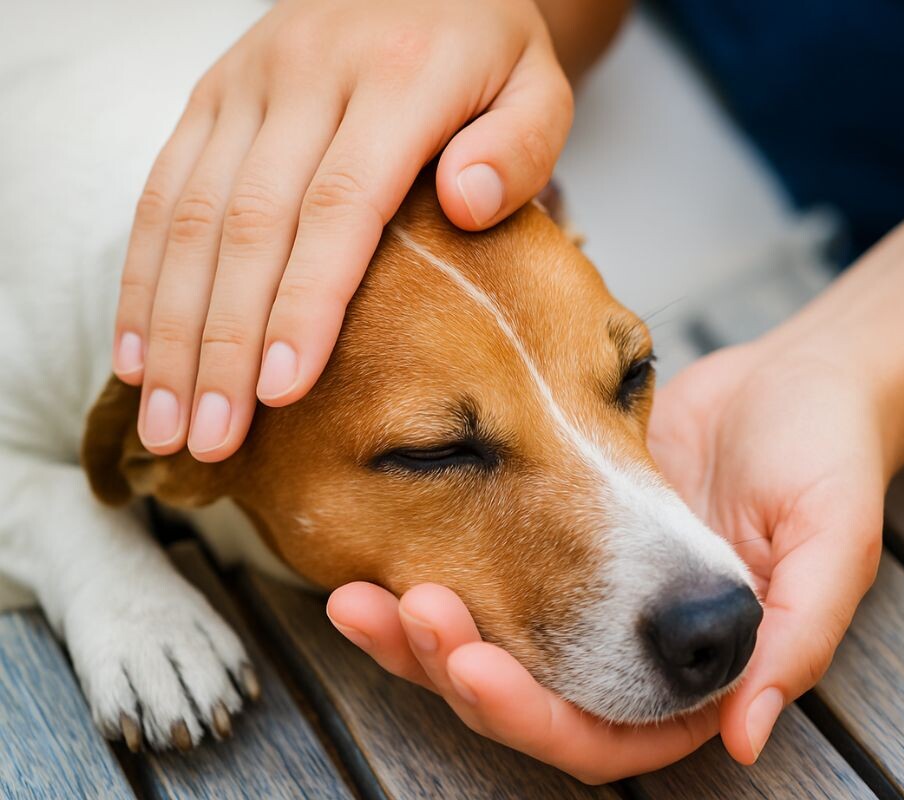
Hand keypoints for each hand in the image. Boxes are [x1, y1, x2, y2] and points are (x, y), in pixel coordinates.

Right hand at [113, 0, 570, 461]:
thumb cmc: (486, 48)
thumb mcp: (535, 83)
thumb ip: (520, 143)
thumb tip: (468, 204)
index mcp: (398, 80)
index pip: (340, 205)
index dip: (305, 302)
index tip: (282, 389)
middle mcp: (307, 76)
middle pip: (251, 224)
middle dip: (223, 342)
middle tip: (212, 439)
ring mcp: (247, 86)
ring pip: (188, 216)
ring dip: (171, 328)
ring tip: (167, 423)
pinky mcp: (211, 96)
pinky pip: (160, 190)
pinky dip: (141, 277)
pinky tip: (135, 351)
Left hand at [326, 335, 887, 776]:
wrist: (796, 380)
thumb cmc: (826, 456)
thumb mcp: (833, 542)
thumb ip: (797, 640)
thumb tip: (745, 735)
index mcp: (695, 675)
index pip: (601, 733)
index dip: (531, 713)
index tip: (471, 664)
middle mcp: (634, 654)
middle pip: (524, 699)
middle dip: (451, 669)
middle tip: (394, 614)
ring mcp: (591, 600)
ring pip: (490, 645)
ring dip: (421, 632)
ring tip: (355, 596)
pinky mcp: (558, 543)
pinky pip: (484, 573)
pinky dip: (432, 570)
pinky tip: (377, 557)